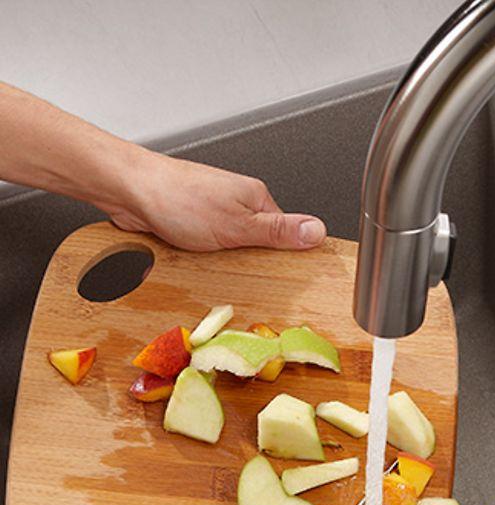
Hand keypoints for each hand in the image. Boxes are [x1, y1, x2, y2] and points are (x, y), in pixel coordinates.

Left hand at [0, 83, 324, 252]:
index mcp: (256, 197)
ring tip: (207, 258)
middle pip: (258, 243)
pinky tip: (191, 257)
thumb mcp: (239, 224)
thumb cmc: (177, 199)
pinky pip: (206, 248)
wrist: (127, 190)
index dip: (283, 256)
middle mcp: (237, 201)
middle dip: (247, 261)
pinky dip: (200, 256)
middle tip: (233, 264)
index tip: (277, 273)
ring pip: (230, 248)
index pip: (287, 234)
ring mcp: (214, 211)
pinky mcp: (193, 222)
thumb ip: (279, 232)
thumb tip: (317, 231)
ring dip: (219, 260)